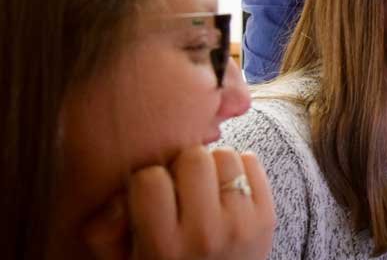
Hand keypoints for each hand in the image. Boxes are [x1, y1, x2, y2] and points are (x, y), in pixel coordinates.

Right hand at [83, 146, 274, 259]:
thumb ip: (103, 229)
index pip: (150, 179)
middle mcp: (206, 234)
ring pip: (224, 155)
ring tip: (204, 189)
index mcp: (164, 247)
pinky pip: (251, 161)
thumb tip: (121, 198)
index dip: (147, 182)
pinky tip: (225, 192)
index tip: (151, 197)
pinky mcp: (267, 216)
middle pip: (193, 158)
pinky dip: (238, 168)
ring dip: (211, 166)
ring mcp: (242, 224)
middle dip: (182, 167)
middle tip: (180, 188)